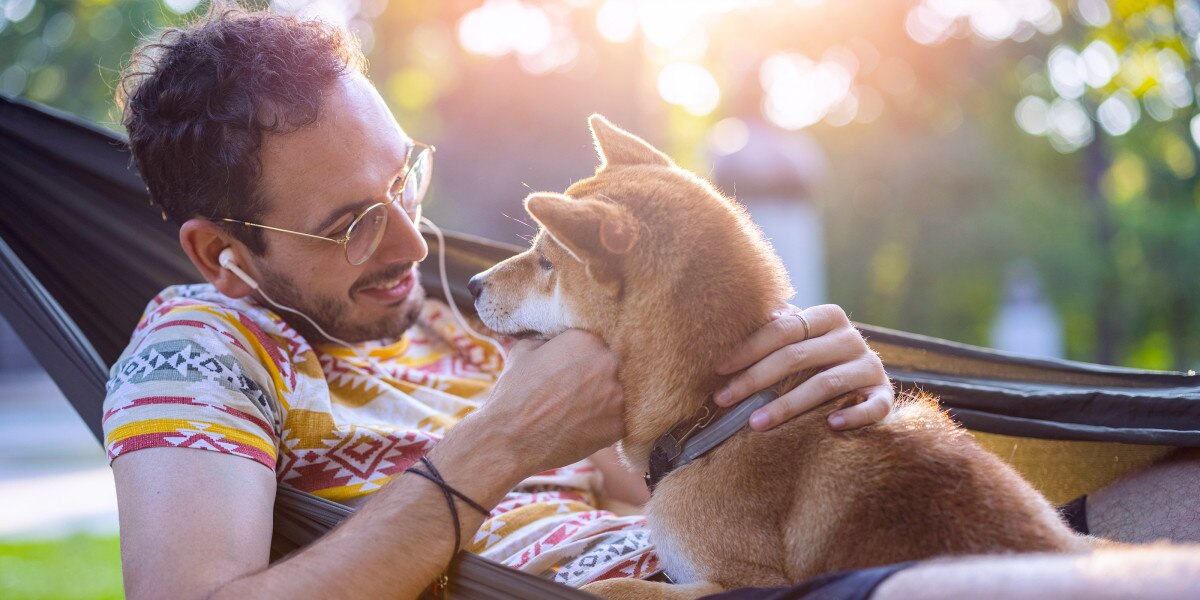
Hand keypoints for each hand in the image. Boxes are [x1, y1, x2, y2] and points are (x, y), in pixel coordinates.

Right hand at [477, 329, 624, 474]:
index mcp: (588, 338)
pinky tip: (588, 424)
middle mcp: (609, 362)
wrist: (510, 437)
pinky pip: (623, 417)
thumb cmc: (514, 392)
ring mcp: (618, 394)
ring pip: (625, 390)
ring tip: (587, 405)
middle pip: (618, 362)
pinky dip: (609, 421)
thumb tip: (557, 337)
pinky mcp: (620, 425)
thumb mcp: (526, 349)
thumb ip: (551, 338)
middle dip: (604, 372)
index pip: (604, 336)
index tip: (585, 362)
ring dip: (610, 396)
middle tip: (586, 385)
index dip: (593, 351)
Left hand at [713, 304, 892, 431]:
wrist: (866, 385)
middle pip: (797, 356)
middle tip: (724, 399)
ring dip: (787, 405)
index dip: (749, 348)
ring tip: (755, 423)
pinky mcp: (884, 395)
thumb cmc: (817, 361)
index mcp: (828, 316)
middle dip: (755, 379)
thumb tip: (735, 322)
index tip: (719, 369)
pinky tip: (830, 425)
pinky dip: (853, 415)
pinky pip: (872, 406)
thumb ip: (774, 329)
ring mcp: (871, 367)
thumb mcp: (798, 341)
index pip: (784, 329)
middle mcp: (852, 338)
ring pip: (825, 384)